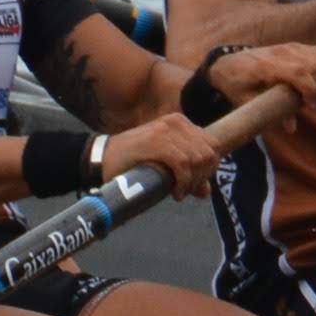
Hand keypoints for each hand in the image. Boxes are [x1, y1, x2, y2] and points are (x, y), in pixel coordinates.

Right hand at [91, 114, 224, 196]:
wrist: (102, 160)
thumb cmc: (133, 163)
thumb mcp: (165, 166)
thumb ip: (188, 175)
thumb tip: (207, 192)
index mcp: (180, 123)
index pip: (213, 145)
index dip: (208, 169)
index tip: (194, 184)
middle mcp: (176, 122)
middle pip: (209, 153)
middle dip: (202, 176)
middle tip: (186, 190)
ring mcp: (166, 130)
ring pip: (198, 160)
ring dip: (192, 182)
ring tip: (178, 192)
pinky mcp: (157, 142)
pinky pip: (184, 165)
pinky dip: (183, 183)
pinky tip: (174, 192)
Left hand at [198, 40, 315, 115]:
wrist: (228, 64)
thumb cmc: (236, 86)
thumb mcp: (247, 103)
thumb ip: (269, 114)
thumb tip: (292, 128)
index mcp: (267, 67)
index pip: (300, 72)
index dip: (312, 89)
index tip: (311, 106)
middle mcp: (282, 54)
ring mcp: (291, 48)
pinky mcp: (298, 47)